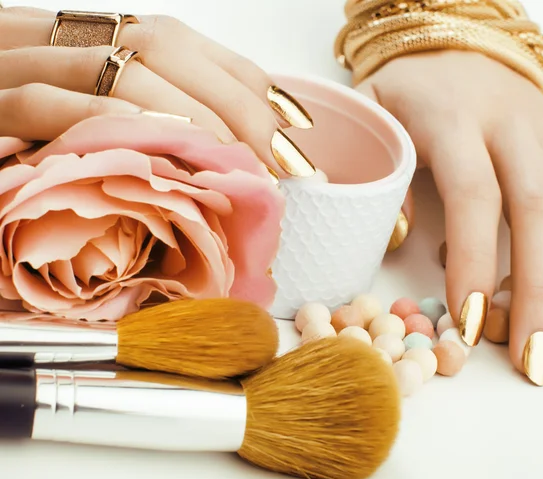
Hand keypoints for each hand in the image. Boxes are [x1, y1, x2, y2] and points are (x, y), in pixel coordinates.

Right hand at [0, 6, 314, 178]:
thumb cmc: (9, 141)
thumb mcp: (87, 127)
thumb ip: (143, 126)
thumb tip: (224, 155)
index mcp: (84, 39)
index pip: (182, 41)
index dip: (245, 78)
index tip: (295, 125)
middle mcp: (52, 36)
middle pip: (161, 43)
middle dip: (235, 101)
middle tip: (283, 159)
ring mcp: (12, 63)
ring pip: (113, 62)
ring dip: (190, 113)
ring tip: (240, 159)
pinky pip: (46, 101)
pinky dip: (109, 119)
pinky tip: (161, 144)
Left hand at [357, 50, 542, 384]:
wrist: (463, 55)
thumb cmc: (410, 97)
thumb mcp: (374, 118)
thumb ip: (378, 172)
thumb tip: (395, 241)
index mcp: (457, 118)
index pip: (473, 192)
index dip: (474, 258)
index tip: (467, 320)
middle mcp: (516, 128)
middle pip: (541, 210)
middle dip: (539, 290)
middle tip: (530, 358)